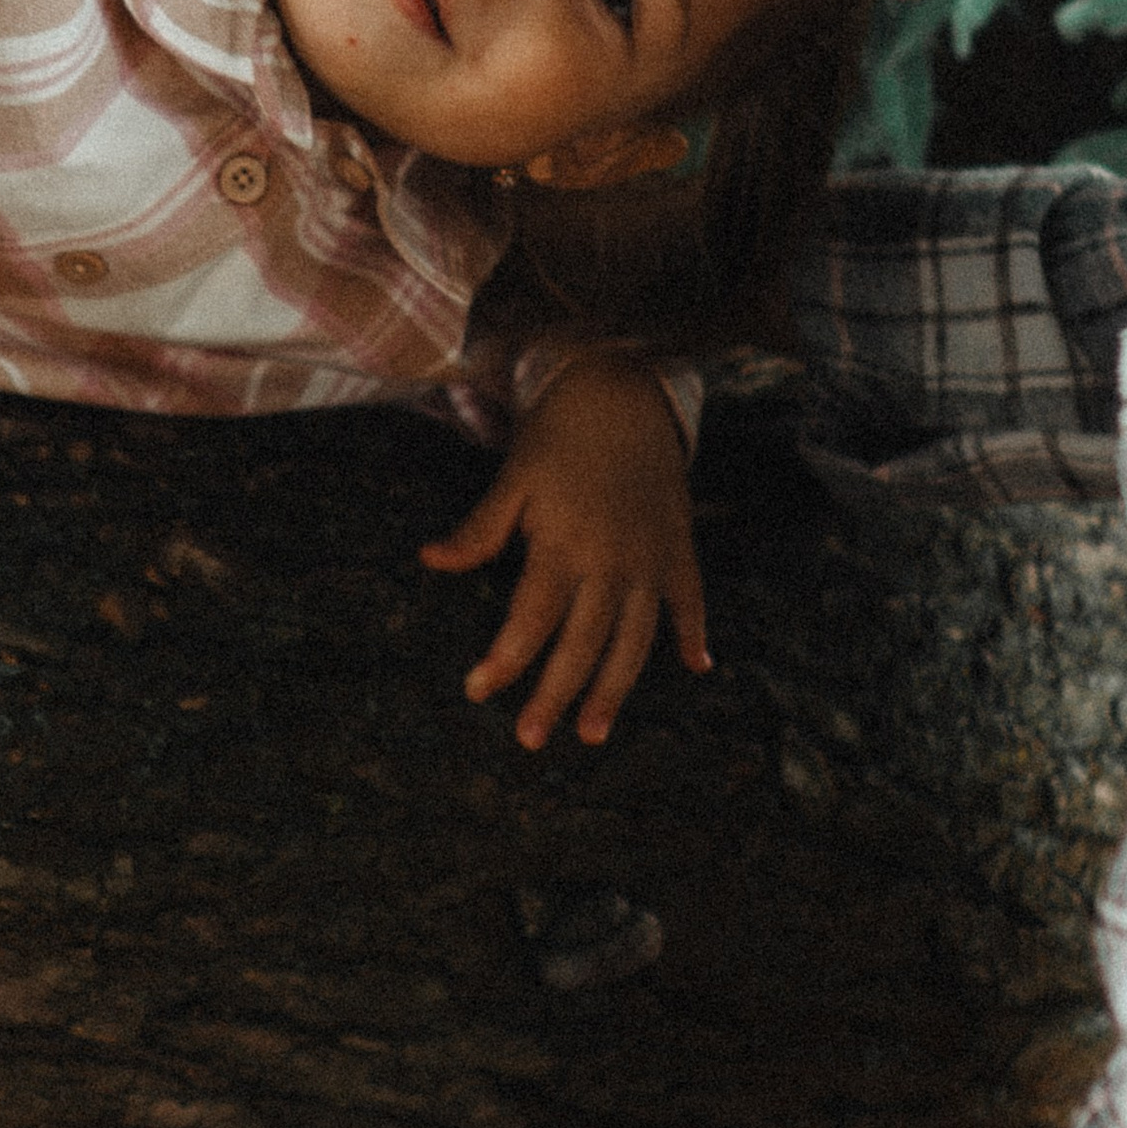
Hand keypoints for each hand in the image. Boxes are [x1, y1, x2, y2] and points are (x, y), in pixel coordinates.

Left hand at [420, 349, 705, 747]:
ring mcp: (651, 559)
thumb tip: (430, 559)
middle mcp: (611, 562)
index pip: (530, 620)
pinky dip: (694, 633)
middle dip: (554, 695)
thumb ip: (479, 529)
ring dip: (615, 689)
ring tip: (594, 732)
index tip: (477, 691)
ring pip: (635, 640)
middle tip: (531, 739)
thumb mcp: (513, 477)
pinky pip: (690, 600)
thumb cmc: (559, 434)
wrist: (624, 389)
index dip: (504, 660)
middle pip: (582, 645)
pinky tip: (696, 667)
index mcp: (564, 546)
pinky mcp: (679, 547)